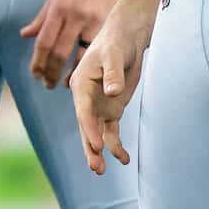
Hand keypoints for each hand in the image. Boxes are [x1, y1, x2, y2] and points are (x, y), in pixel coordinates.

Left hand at [22, 0, 142, 88]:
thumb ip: (42, 16)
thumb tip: (25, 34)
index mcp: (59, 7)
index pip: (44, 42)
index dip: (37, 62)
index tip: (35, 74)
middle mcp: (75, 15)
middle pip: (59, 52)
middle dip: (51, 72)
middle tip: (47, 84)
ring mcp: (94, 19)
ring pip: (81, 55)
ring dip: (72, 74)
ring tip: (65, 85)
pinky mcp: (111, 21)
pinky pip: (98, 48)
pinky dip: (90, 63)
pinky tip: (87, 72)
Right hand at [71, 3, 155, 174]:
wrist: (127, 37)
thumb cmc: (117, 41)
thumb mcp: (115, 54)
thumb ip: (113, 74)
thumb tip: (112, 93)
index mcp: (81, 84)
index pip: (83, 112)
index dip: (90, 129)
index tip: (97, 145)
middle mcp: (86, 98)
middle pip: (86, 127)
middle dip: (90, 148)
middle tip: (96, 167)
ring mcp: (99, 105)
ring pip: (97, 133)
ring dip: (99, 151)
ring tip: (103, 171)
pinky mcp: (112, 109)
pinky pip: (112, 131)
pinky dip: (115, 145)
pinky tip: (123, 159)